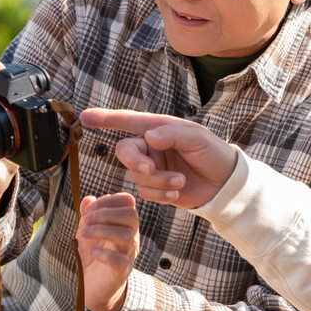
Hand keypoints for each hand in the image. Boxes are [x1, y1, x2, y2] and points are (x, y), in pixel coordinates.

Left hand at [76, 193, 139, 310]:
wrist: (92, 284)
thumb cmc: (92, 254)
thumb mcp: (87, 230)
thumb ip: (88, 214)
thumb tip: (88, 199)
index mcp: (124, 223)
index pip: (128, 202)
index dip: (109, 200)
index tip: (88, 208)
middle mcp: (131, 236)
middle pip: (131, 215)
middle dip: (105, 213)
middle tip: (85, 220)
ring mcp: (128, 254)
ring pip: (126, 235)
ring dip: (101, 230)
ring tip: (83, 234)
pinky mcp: (122, 271)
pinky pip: (120, 260)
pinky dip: (105, 254)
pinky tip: (92, 252)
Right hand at [78, 108, 236, 208]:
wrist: (225, 184)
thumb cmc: (213, 153)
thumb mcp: (197, 138)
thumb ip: (172, 134)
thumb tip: (148, 137)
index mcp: (158, 129)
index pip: (128, 121)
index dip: (105, 118)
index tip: (85, 117)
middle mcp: (151, 147)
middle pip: (124, 151)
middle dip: (135, 162)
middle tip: (150, 169)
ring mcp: (152, 168)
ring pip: (137, 176)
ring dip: (158, 181)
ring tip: (181, 181)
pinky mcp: (156, 188)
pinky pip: (146, 193)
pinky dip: (161, 193)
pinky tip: (178, 191)